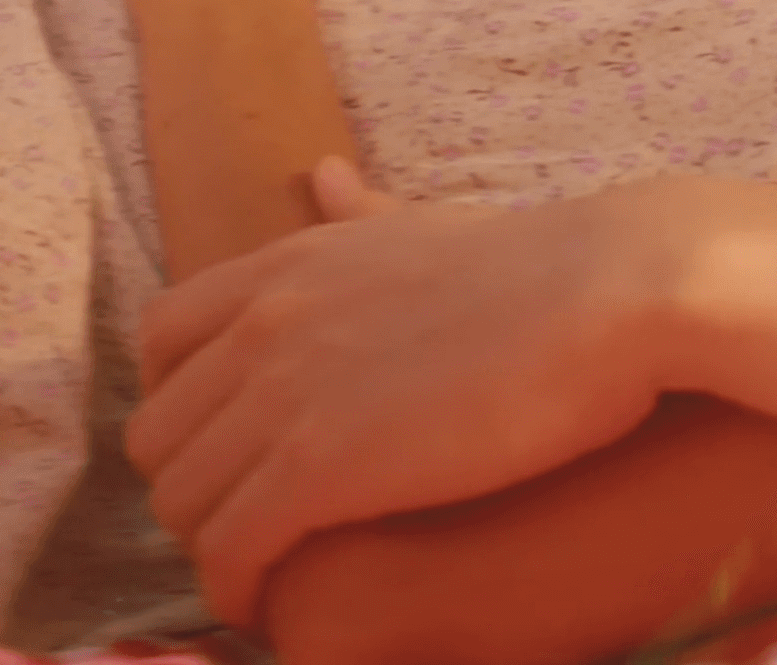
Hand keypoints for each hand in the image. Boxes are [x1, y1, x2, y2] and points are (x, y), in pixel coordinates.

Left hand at [126, 161, 693, 627]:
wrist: (618, 291)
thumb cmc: (552, 263)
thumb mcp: (432, 222)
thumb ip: (367, 213)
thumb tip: (325, 175)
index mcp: (288, 265)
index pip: (159, 338)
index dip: (179, 398)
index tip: (229, 439)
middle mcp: (264, 325)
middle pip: (158, 432)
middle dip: (192, 483)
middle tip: (250, 516)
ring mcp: (283, 395)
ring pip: (181, 501)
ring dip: (211, 543)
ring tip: (264, 567)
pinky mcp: (319, 469)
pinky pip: (232, 548)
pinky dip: (234, 586)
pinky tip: (266, 601)